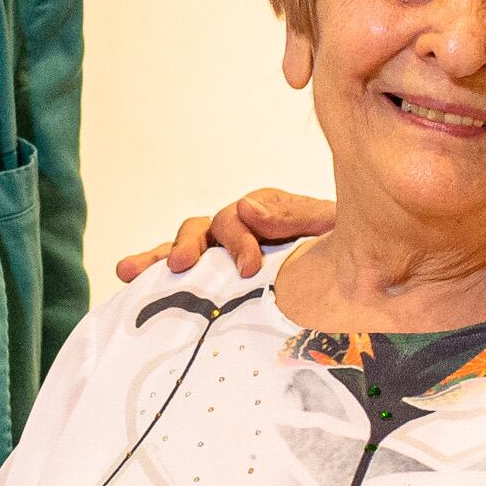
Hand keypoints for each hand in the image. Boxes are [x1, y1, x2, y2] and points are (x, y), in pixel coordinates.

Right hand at [110, 187, 336, 283]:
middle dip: (192, 246)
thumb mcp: (329, 228)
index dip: (239, 240)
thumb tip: (248, 208)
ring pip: (184, 246)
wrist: (358, 271)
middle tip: (183, 266)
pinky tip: (126, 278)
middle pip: (204, 227)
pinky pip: (179, 273)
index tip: (247, 268)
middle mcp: (238, 227)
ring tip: (129, 269)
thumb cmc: (346, 247)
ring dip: (157, 256)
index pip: (240, 217)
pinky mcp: (212, 275)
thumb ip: (298, 216)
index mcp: (266, 211)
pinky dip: (151, 273)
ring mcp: (222, 252)